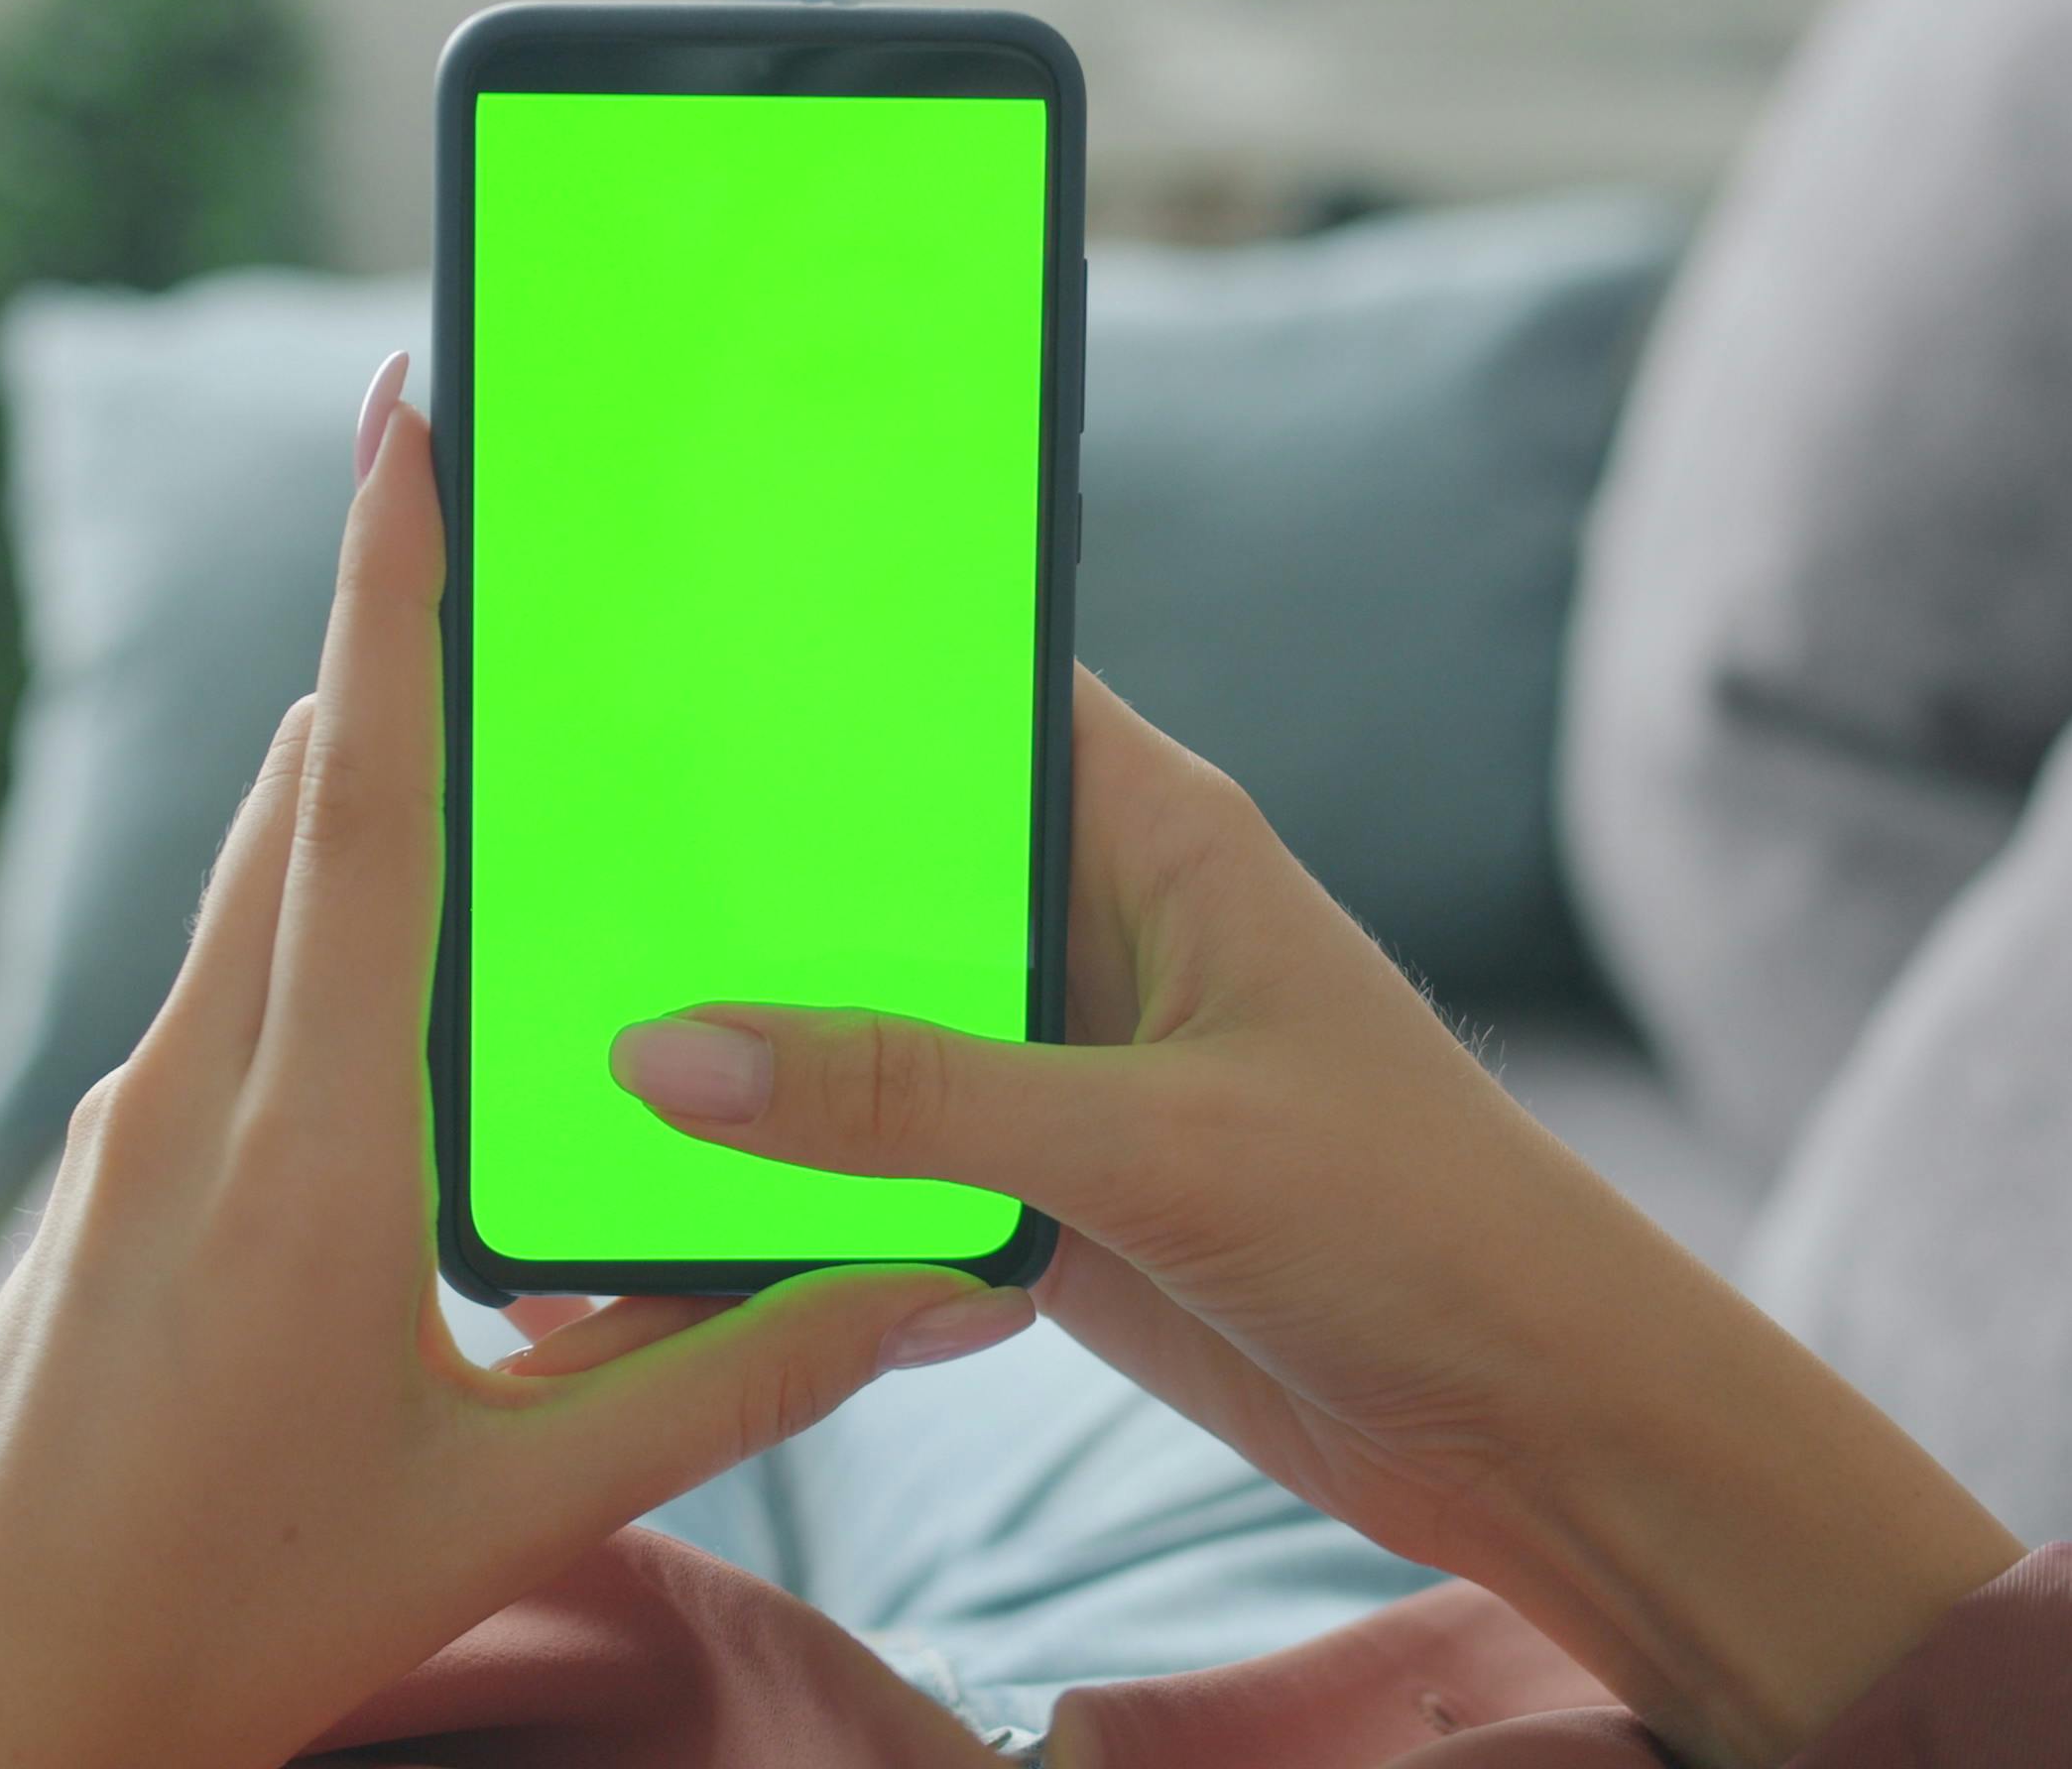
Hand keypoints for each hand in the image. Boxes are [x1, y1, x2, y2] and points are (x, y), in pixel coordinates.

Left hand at [0, 362, 1033, 1768]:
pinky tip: (402, 1017)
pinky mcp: (91, 1180)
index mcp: (302, 1148)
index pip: (360, 805)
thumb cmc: (229, 1624)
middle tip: (505, 542)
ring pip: (252, 897)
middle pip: (298, 804)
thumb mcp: (515, 1504)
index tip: (402, 422)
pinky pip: (219, 996)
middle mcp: (187, 1095)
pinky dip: (315, 942)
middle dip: (397, 659)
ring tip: (492, 756)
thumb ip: (731, 1378)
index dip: (389, 598)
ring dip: (361, 803)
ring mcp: (116, 1132)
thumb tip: (924, 1284)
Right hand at [609, 673, 2023, 1767]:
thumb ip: (908, 1097)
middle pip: (870, 869)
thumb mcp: (1154, 1142)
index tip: (636, 640)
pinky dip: (784, 1204)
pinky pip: (875, 1174)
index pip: (956, 688)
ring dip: (742, 1061)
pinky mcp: (1044, 1197)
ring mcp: (1060, 1066)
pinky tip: (654, 1230)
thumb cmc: (1422, 1225)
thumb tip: (671, 1050)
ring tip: (547, 1057)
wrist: (1541, 1430)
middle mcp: (1095, 927)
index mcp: (1153, 832)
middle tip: (529, 871)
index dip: (808, 656)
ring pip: (855, 1033)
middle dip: (725, 883)